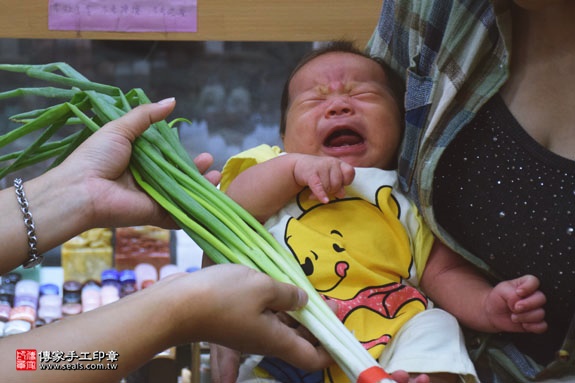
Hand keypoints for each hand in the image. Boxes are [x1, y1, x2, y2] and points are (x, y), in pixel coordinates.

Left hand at [59, 98, 220, 228]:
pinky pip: (179, 214)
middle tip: (211, 162)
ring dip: (201, 187)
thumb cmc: (96, 157)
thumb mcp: (120, 129)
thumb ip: (146, 116)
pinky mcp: (156, 215)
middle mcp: (147, 180)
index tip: (199, 149)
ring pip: (183, 194)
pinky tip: (211, 202)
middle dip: (197, 171)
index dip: (183, 154)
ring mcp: (153, 199)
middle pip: (178, 176)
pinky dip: (195, 212)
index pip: (167, 157)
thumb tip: (172, 100)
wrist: (81, 189)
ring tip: (217, 177)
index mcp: (138, 161)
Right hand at [160, 264, 331, 371]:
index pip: (312, 358)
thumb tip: (303, 302)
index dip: (331, 351)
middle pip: (299, 341)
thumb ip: (288, 294)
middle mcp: (264, 340)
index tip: (345, 335)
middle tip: (331, 301)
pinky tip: (280, 286)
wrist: (176, 304)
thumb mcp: (264, 286)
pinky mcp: (235, 320)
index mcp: (276, 340)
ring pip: (282, 327)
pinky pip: (265, 316)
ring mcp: (248, 331)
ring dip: (298, 312)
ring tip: (308, 290)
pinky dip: (278, 306)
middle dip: (318, 324)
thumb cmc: (224, 295)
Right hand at [292, 154, 354, 202]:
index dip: (346, 181)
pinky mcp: (311, 174)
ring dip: (323, 192)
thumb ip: (339, 185)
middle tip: (324, 188)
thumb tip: (341, 194)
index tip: (339, 184)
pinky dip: (321, 195)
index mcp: (339, 163)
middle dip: (332, 190)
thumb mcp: (331, 177)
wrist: (299, 165)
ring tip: (316, 192)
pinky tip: (324, 200)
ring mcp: (321, 167)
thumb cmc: (319, 173)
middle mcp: (332, 162)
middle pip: (337, 183)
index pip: (350, 173)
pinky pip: (319, 187)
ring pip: (328, 187)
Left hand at [485, 274, 546, 332]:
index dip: (528, 287)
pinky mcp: (536, 322)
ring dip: (525, 317)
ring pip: (541, 313)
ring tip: (513, 317)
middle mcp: (534, 296)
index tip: (518, 292)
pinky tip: (523, 324)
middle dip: (527, 304)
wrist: (493, 313)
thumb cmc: (498, 298)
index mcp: (526, 284)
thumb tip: (519, 303)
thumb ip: (511, 294)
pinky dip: (532, 326)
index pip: (534, 281)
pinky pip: (543, 326)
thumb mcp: (501, 291)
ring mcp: (536, 310)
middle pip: (541, 298)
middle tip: (515, 307)